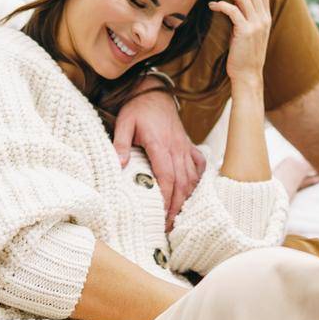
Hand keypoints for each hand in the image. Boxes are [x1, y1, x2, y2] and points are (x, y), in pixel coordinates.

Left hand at [113, 87, 205, 228]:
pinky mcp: (188, 145)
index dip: (166, 198)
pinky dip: (197, 181)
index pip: (167, 176)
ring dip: (186, 199)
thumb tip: (119, 165)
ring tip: (178, 218)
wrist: (154, 92)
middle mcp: (177, 147)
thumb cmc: (137, 108)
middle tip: (168, 227)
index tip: (162, 216)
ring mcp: (185, 146)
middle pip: (182, 182)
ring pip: (192, 177)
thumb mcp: (124, 123)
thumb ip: (120, 144)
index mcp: (160, 143)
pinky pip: (199, 166)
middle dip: (177, 206)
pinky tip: (191, 194)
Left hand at [208, 0, 271, 86]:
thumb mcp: (250, 34)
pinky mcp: (245, 31)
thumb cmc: (245, 56)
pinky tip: (212, 5)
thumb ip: (248, 18)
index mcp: (266, 16)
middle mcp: (263, 18)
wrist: (248, 75)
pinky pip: (233, 10)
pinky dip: (221, 4)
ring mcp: (256, 24)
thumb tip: (235, 4)